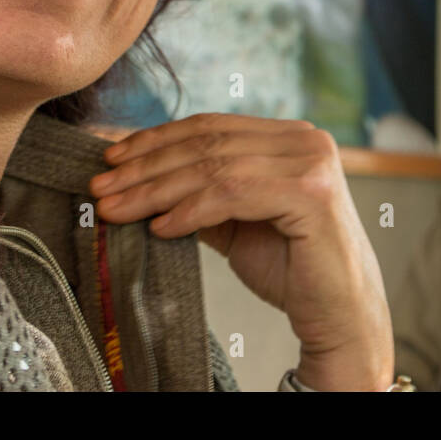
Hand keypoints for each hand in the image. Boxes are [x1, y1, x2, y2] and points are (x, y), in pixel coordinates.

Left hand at [88, 112, 393, 390]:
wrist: (339, 314)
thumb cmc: (292, 268)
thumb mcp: (237, 221)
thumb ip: (202, 194)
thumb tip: (139, 178)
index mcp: (290, 136)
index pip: (211, 126)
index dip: (156, 139)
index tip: (110, 160)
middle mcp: (305, 140)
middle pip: (208, 143)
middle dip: (146, 165)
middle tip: (101, 187)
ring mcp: (312, 163)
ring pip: (215, 167)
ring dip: (157, 189)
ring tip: (117, 210)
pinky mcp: (311, 193)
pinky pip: (233, 194)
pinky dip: (190, 210)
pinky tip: (160, 227)